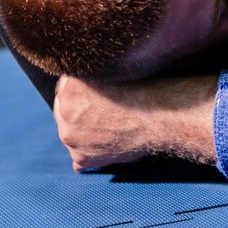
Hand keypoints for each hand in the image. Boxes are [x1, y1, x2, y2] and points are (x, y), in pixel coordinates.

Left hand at [53, 74, 216, 170]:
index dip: (82, 88)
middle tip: (103, 111)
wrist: (163, 118)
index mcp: (71, 85)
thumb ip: (94, 74)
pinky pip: (79, 157)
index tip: (96, 92)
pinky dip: (91, 153)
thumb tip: (86, 72)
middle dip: (79, 110)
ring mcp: (70, 138)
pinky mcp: (81, 159)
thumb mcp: (116, 69)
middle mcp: (64, 112)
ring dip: (83, 132)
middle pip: (64, 110)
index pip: (66, 85)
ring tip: (109, 128)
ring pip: (70, 133)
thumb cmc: (147, 89)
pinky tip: (109, 144)